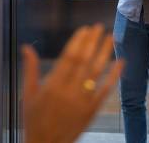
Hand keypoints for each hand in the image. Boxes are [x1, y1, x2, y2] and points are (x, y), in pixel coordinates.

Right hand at [23, 24, 123, 142]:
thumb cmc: (34, 120)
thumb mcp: (28, 94)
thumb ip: (30, 69)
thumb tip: (27, 47)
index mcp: (52, 85)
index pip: (69, 57)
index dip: (78, 42)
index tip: (85, 29)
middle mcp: (69, 92)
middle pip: (84, 61)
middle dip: (92, 42)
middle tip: (99, 27)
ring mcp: (82, 101)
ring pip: (96, 72)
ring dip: (104, 53)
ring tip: (111, 38)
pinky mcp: (92, 110)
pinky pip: (105, 90)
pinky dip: (114, 75)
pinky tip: (121, 62)